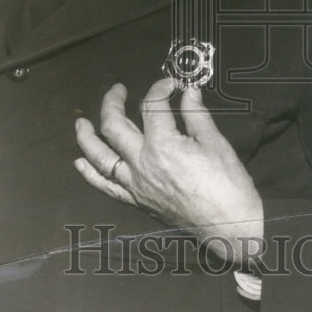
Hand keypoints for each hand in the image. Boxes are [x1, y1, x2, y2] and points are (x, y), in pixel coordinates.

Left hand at [75, 79, 263, 263]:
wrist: (231, 227)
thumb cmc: (228, 184)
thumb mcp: (215, 143)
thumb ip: (196, 114)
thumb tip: (189, 91)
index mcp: (162, 145)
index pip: (152, 106)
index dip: (160, 89)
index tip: (171, 84)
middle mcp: (142, 164)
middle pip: (114, 127)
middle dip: (112, 102)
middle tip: (118, 90)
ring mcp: (136, 185)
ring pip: (100, 157)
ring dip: (87, 137)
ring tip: (80, 122)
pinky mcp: (137, 200)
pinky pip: (106, 186)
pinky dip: (90, 174)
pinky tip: (80, 163)